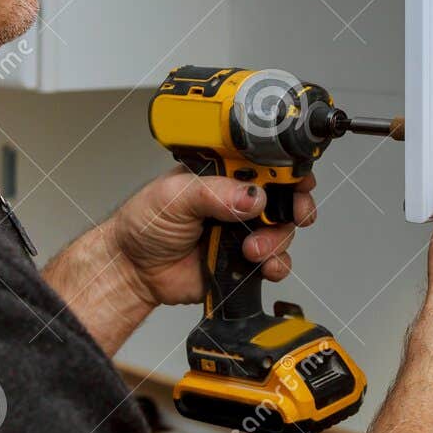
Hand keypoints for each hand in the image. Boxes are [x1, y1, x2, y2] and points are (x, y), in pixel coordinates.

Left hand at [109, 168, 316, 307]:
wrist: (134, 271)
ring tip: (251, 249)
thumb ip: (213, 193)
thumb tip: (252, 196)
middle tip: (296, 212)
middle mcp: (239, 198)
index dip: (287, 167)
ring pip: (284, 230)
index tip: (296, 177)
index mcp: (224, 173)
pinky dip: (276, 264)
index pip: (266, 161)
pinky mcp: (245, 260)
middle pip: (286, 195)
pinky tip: (261, 265)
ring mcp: (244, 230)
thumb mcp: (174, 196)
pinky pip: (275, 261)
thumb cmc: (145, 224)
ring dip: (277, 239)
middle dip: (298, 203)